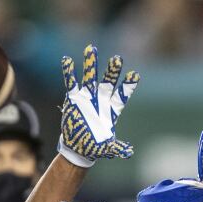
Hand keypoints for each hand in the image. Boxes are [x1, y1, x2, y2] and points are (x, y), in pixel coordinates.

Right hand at [58, 45, 139, 166]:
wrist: (78, 147)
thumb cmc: (95, 146)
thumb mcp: (107, 148)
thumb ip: (117, 148)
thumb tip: (129, 152)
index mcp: (112, 109)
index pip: (122, 94)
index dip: (128, 85)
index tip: (134, 74)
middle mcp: (101, 99)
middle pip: (108, 81)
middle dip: (112, 71)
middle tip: (117, 59)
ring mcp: (88, 96)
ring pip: (90, 77)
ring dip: (90, 64)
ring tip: (91, 48)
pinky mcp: (74, 98)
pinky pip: (71, 83)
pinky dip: (69, 72)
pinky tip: (67, 60)